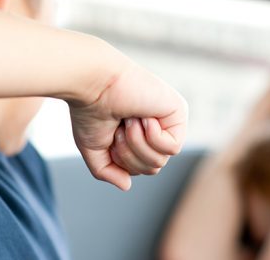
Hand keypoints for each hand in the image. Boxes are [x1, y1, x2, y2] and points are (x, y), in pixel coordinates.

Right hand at [69, 62, 187, 190]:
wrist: (93, 85)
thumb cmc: (90, 111)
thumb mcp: (94, 149)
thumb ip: (108, 170)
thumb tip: (127, 185)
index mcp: (140, 136)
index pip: (141, 169)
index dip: (122, 162)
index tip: (111, 136)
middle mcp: (157, 128)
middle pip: (153, 169)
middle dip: (129, 155)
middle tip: (119, 128)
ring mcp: (169, 120)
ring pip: (161, 161)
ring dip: (137, 144)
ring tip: (129, 120)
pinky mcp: (178, 112)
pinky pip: (172, 148)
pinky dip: (151, 136)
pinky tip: (143, 116)